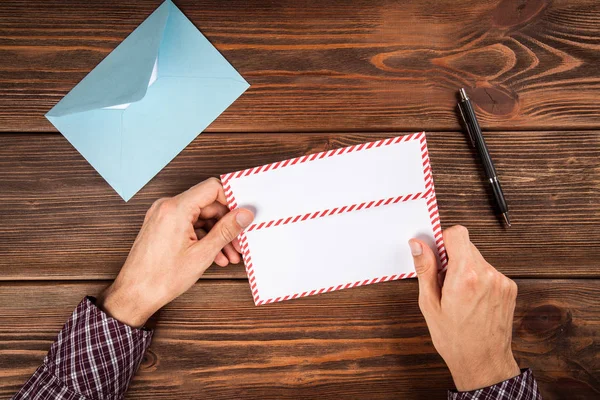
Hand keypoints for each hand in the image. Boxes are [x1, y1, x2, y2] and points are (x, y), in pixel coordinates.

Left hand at [97, 178, 253, 327]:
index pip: (212, 188)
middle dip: (227, 224)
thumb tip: (244, 215)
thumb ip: (226, 230)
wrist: (134, 294)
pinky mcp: (162, 226)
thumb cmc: (161, 278)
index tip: (243, 214)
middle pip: (208, 205)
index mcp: (176, 208)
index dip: (232, 200)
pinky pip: (189, 225)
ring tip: (230, 254)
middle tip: (240, 242)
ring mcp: (163, 216)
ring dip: (217, 234)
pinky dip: (203, 238)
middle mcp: (167, 207)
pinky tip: (215, 256)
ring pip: (200, 217)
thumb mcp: (202, 254)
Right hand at [409, 225, 519, 391]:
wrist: (483, 361)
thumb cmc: (455, 339)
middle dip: (452, 257)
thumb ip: (425, 269)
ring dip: (465, 268)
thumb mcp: (429, 304)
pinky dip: (478, 279)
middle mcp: (487, 274)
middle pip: (466, 245)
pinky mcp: (509, 287)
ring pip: (477, 258)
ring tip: (458, 294)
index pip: (457, 234)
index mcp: (465, 276)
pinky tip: (471, 299)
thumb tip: (419, 245)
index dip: (443, 240)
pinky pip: (489, 271)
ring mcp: (501, 281)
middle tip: (443, 281)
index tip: (436, 254)